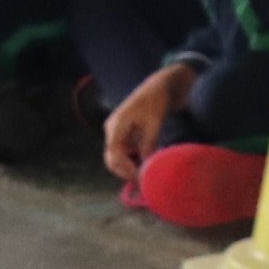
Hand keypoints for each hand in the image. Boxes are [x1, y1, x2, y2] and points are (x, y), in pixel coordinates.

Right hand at [103, 63, 193, 179]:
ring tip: (145, 173)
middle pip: (111, 158)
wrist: (157, 87)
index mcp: (116, 125)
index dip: (126, 169)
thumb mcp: (154, 123)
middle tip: (142, 181)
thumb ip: (148, 144)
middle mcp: (111, 129)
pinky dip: (131, 160)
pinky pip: (122, 152)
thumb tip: (146, 166)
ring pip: (116, 157)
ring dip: (128, 167)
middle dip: (125, 171)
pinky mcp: (121, 133)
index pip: (114, 154)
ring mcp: (115, 131)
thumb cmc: (155, 102)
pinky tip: (144, 163)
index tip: (140, 178)